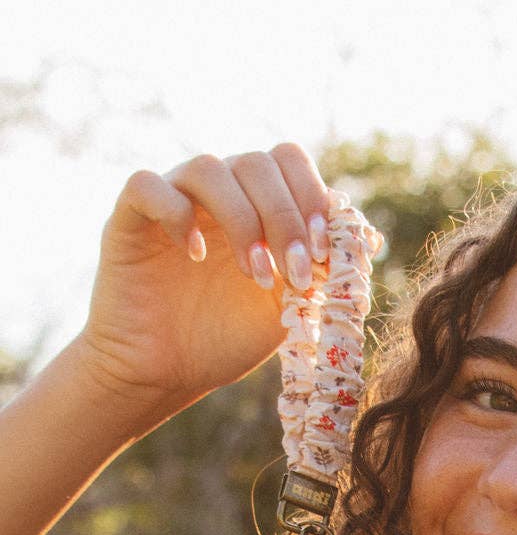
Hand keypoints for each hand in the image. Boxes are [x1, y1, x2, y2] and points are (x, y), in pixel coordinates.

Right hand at [79, 144, 331, 433]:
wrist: (167, 373)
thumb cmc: (227, 338)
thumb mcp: (289, 308)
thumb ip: (322, 273)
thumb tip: (369, 240)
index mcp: (258, 203)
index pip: (290, 161)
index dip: (312, 197)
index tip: (324, 251)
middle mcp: (218, 191)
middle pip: (258, 163)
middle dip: (286, 218)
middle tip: (295, 274)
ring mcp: (174, 199)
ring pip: (209, 167)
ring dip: (242, 220)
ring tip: (254, 276)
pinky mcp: (129, 217)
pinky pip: (147, 185)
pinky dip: (176, 213)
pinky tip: (193, 256)